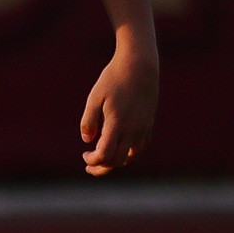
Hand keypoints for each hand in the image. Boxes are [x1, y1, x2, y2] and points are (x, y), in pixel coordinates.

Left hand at [79, 45, 155, 176]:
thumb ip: (88, 120)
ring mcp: (143, 128)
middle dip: (102, 167)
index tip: (84, 154)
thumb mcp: (95, 97)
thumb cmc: (113, 79)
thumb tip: (87, 140)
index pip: (105, 155)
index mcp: (117, 124)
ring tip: (102, 161)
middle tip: (89, 165)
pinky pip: (140, 148)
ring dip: (116, 162)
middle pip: (118, 161)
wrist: (140, 65)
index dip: (93, 160)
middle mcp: (133, 130)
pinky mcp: (149, 124)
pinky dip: (128, 155)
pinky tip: (118, 149)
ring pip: (131, 157)